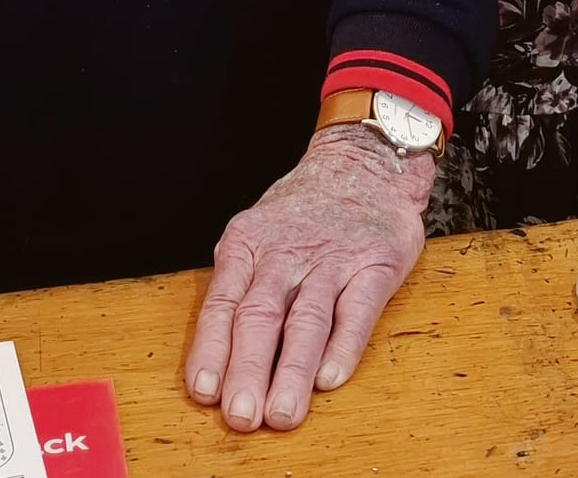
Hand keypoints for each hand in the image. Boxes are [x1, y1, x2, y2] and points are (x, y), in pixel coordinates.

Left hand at [183, 123, 432, 433]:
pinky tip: (330, 378)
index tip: (204, 391)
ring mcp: (332, 260)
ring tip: (282, 413)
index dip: (212, 349)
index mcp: (247, 245)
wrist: (364, 162)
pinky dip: (343, 346)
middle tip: (241, 415)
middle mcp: (285, 253)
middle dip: (248, 369)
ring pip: (306, 319)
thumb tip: (217, 364)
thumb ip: (240, 290)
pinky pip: (356, 310)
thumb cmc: (303, 211)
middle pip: (261, 316)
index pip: (223, 304)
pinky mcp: (374, 265)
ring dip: (293, 370)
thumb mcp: (257, 233)